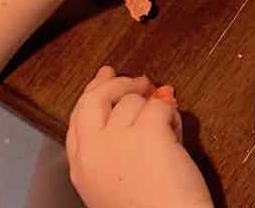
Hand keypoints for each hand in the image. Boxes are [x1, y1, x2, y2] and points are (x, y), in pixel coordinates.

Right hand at [66, 66, 212, 207]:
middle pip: (94, 98)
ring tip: (168, 130)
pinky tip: (176, 132)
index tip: (105, 76)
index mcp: (82, 167)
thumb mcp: (117, 179)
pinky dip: (171, 113)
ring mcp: (117, 139)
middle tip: (141, 82)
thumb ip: (118, 143)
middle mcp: (93, 150)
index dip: (94, 91)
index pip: (78, 117)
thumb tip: (140, 95)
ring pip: (133, 101)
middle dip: (118, 84)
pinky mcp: (147, 132)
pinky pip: (160, 105)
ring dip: (155, 107)